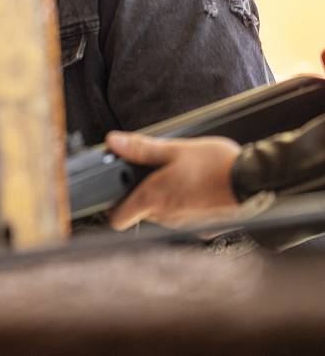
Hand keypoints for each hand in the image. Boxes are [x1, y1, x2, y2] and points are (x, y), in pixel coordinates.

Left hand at [106, 131, 241, 229]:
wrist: (256, 181)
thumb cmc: (218, 165)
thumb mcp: (175, 149)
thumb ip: (141, 148)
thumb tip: (114, 142)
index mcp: (154, 198)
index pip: (119, 218)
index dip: (113, 207)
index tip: (116, 192)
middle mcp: (167, 217)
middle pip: (141, 213)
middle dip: (143, 195)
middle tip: (154, 173)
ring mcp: (186, 225)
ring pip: (163, 215)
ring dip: (165, 199)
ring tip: (179, 177)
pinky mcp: (203, 227)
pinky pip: (184, 218)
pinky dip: (185, 205)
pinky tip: (196, 189)